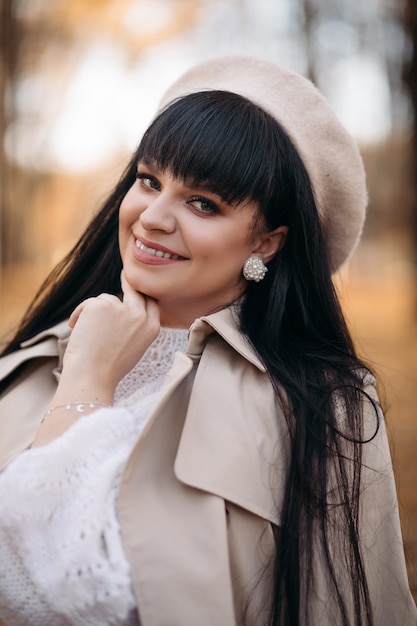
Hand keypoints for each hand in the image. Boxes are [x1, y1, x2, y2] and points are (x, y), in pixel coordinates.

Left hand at [59, 271, 159, 399]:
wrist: (91, 377)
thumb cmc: (108, 369)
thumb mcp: (133, 347)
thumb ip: (135, 327)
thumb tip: (124, 308)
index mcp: (152, 329)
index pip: (151, 303)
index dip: (143, 295)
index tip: (137, 288)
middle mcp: (141, 316)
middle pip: (135, 292)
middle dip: (129, 282)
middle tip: (123, 274)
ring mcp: (122, 309)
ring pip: (106, 299)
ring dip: (94, 312)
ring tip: (87, 334)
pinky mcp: (102, 305)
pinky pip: (89, 303)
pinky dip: (79, 314)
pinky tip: (76, 328)